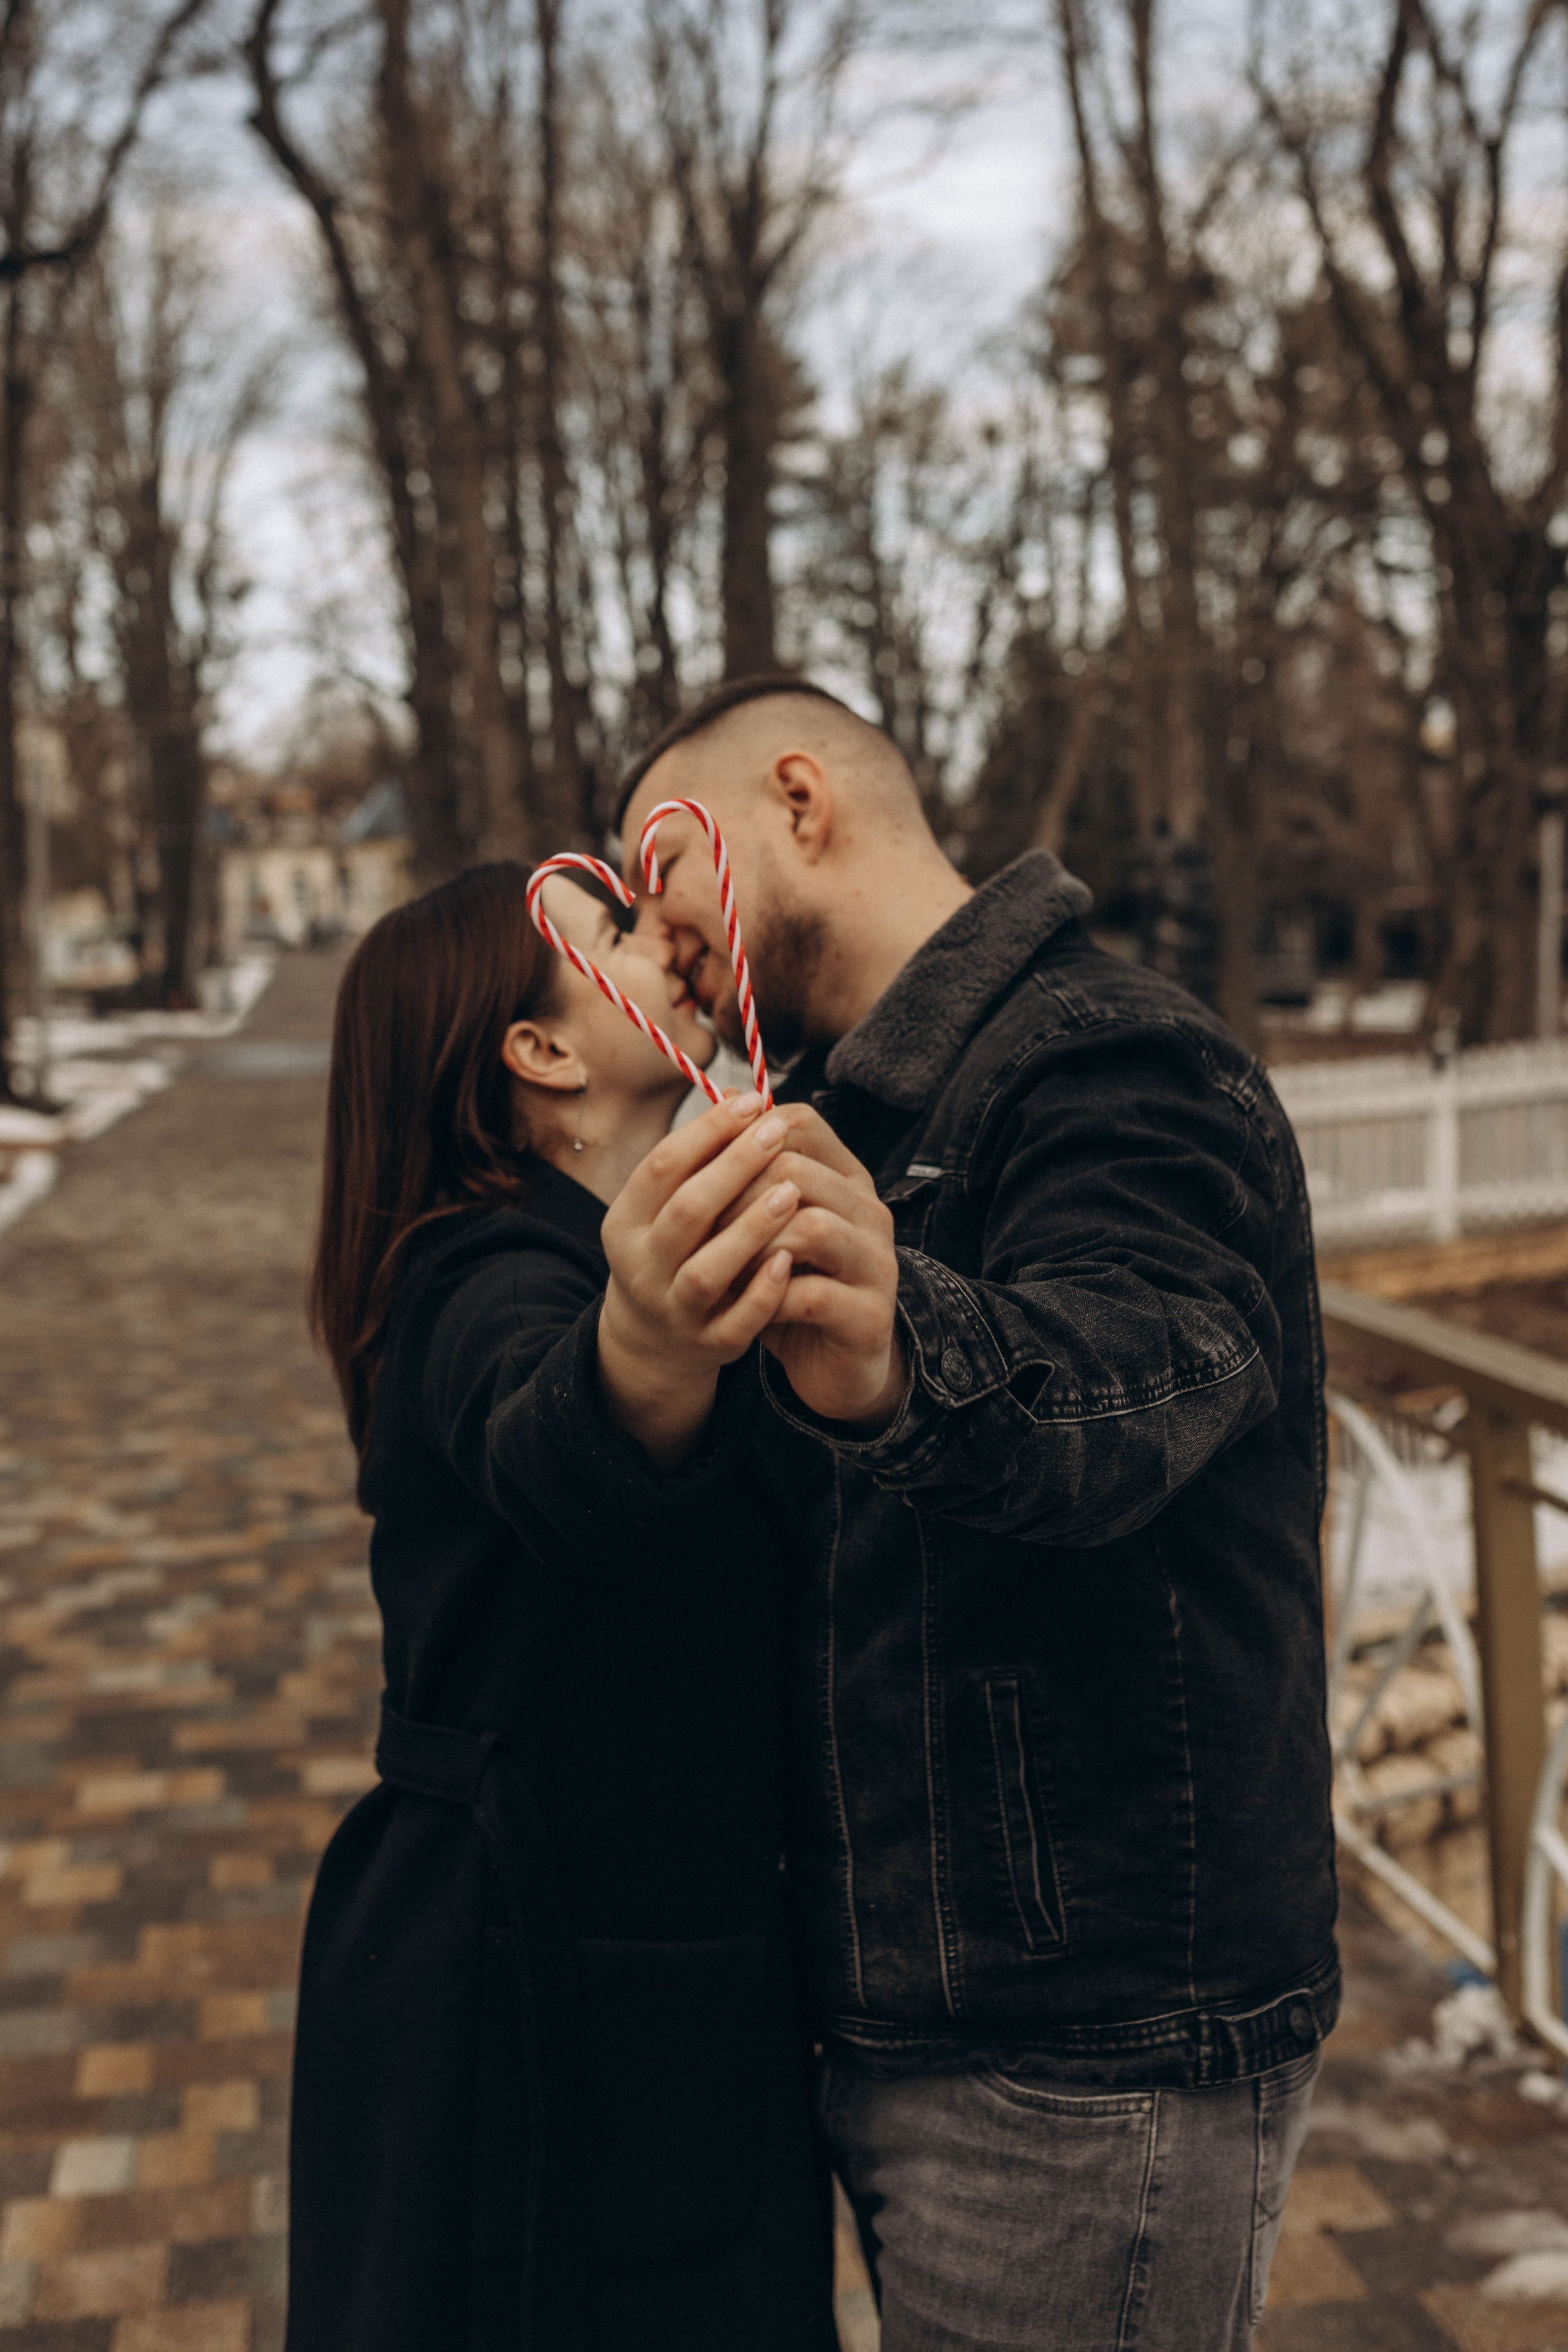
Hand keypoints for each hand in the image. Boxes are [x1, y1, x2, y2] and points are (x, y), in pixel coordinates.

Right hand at [596, 1093, 803, 1464]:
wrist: (655, 1338)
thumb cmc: (673, 1250)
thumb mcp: (666, 1206)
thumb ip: (699, 1159)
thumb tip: (741, 1094)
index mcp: (625, 1223)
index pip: (661, 1167)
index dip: (707, 1131)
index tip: (753, 1102)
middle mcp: (642, 1267)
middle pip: (686, 1211)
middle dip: (734, 1167)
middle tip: (777, 1131)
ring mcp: (674, 1309)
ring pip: (708, 1270)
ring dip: (751, 1229)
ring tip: (792, 1191)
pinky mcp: (708, 1343)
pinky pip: (736, 1321)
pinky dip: (763, 1292)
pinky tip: (792, 1259)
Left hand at [718, 1105, 907, 1430]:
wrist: (837, 1365)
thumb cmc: (791, 1285)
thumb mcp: (770, 1226)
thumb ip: (750, 1173)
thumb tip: (722, 1099)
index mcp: (846, 1179)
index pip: (800, 1123)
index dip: (741, 1140)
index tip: (703, 1172)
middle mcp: (869, 1212)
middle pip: (795, 1171)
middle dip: (734, 1197)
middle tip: (700, 1230)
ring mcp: (876, 1263)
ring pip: (809, 1228)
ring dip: (752, 1248)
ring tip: (725, 1269)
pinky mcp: (869, 1316)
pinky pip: (813, 1295)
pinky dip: (769, 1298)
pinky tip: (748, 1304)